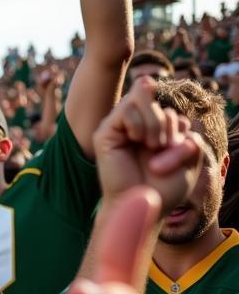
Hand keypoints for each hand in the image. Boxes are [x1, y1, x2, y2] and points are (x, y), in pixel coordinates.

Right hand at [93, 77, 205, 216]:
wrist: (146, 206)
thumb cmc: (165, 187)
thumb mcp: (190, 151)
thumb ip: (181, 121)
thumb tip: (149, 87)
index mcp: (151, 131)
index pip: (167, 105)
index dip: (178, 124)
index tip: (175, 150)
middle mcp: (133, 127)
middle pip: (151, 92)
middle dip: (167, 120)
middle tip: (162, 146)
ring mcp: (118, 129)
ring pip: (140, 95)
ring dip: (155, 122)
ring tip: (152, 145)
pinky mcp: (104, 134)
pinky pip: (126, 109)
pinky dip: (140, 124)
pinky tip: (139, 141)